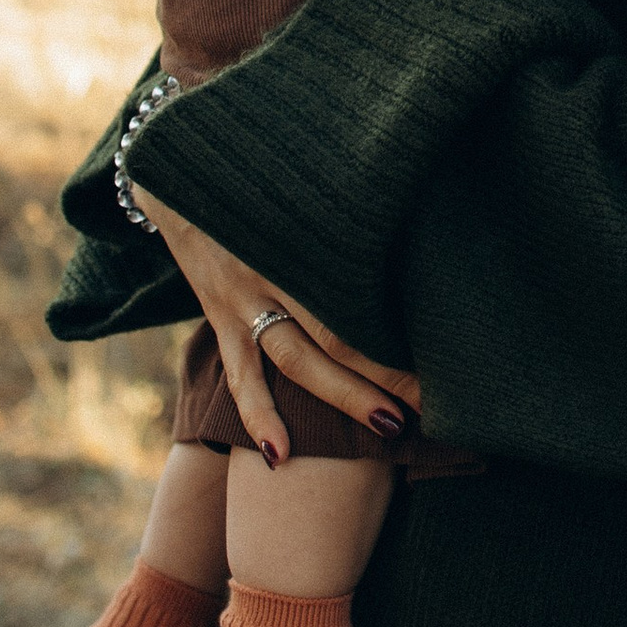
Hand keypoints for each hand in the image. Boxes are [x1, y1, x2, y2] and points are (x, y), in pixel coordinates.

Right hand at [131, 185, 422, 464]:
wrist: (178, 170)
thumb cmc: (265, 172)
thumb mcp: (309, 176)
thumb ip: (351, 197)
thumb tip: (416, 196)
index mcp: (305, 232)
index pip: (359, 285)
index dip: (401, 319)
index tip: (448, 346)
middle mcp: (274, 267)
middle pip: (337, 330)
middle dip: (387, 370)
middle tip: (435, 399)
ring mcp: (243, 297)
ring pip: (296, 357)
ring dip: (343, 396)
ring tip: (390, 428)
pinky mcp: (221, 315)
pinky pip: (241, 373)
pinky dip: (258, 415)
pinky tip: (279, 456)